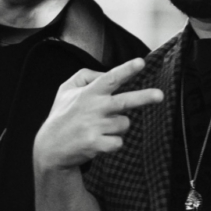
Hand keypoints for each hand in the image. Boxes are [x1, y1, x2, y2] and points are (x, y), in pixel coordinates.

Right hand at [33, 57, 162, 171]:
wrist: (50, 147)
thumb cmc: (62, 115)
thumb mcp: (66, 89)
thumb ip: (86, 75)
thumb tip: (108, 73)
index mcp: (88, 93)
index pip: (110, 78)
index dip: (126, 70)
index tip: (141, 62)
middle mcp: (93, 109)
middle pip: (124, 102)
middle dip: (143, 98)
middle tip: (160, 95)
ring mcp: (94, 127)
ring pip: (124, 124)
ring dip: (117, 126)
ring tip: (99, 127)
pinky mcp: (96, 145)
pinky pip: (118, 142)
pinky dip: (113, 142)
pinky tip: (98, 141)